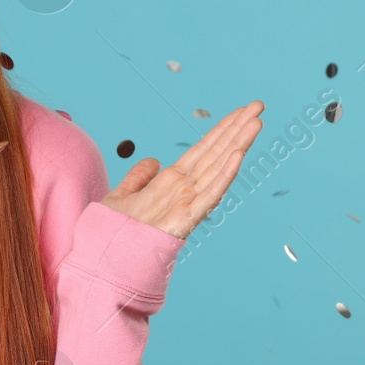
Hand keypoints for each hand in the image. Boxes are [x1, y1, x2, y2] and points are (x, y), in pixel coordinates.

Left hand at [100, 101, 264, 239]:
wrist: (105, 258)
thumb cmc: (113, 233)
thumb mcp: (122, 195)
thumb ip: (138, 177)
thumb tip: (152, 161)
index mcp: (172, 181)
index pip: (203, 149)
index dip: (222, 129)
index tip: (241, 111)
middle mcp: (184, 189)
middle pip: (216, 152)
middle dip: (237, 129)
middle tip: (259, 105)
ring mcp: (188, 203)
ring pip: (219, 167)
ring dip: (238, 144)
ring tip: (257, 122)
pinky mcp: (186, 218)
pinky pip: (209, 193)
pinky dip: (224, 175)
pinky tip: (238, 155)